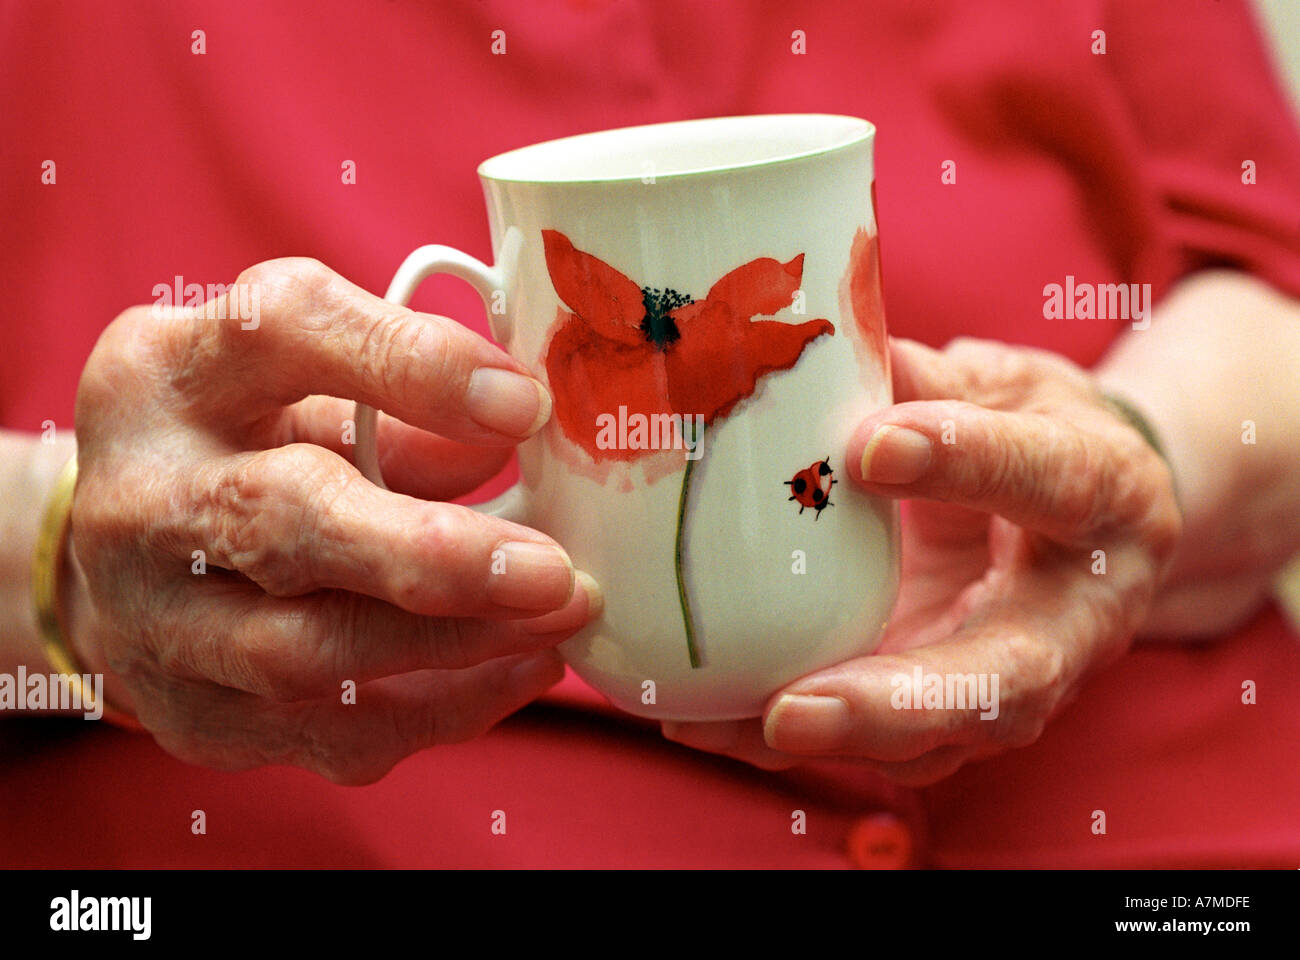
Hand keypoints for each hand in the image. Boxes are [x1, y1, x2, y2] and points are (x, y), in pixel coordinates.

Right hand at [68, 258, 598, 782]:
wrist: (122, 562)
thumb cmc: (235, 444)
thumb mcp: (297, 382)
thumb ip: (396, 399)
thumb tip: (511, 434)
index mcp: (168, 374)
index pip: (280, 333)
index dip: (409, 365)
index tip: (524, 404)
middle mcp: (143, 497)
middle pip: (280, 522)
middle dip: (430, 553)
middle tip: (551, 570)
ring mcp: (155, 623)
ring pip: (308, 654)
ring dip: (455, 643)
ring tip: (558, 618)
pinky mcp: (195, 717)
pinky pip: (332, 733)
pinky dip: (443, 708)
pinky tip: (521, 667)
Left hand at [663, 336, 1180, 784]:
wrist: (1087, 523)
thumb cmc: (1039, 433)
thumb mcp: (1002, 383)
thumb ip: (923, 376)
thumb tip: (814, 344)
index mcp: (1107, 496)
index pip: (1052, 480)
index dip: (969, 461)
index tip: (872, 445)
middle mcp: (1077, 616)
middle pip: (1007, 680)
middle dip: (898, 702)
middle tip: (792, 709)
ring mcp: (1018, 681)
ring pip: (938, 742)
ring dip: (827, 743)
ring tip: (721, 726)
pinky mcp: (956, 713)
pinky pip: (879, 746)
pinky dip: (786, 742)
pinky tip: (701, 724)